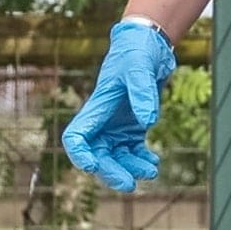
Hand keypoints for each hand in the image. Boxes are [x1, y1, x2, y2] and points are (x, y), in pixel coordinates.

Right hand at [62, 19, 173, 191]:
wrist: (149, 44)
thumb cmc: (137, 52)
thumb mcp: (140, 67)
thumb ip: (142, 93)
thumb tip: (148, 122)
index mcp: (96, 108)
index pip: (76, 137)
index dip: (80, 154)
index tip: (92, 165)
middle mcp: (102, 121)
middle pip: (97, 155)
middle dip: (110, 172)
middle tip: (130, 184)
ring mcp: (116, 126)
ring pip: (116, 158)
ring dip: (129, 168)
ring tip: (151, 170)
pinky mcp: (132, 128)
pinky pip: (133, 152)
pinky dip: (141, 160)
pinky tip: (154, 162)